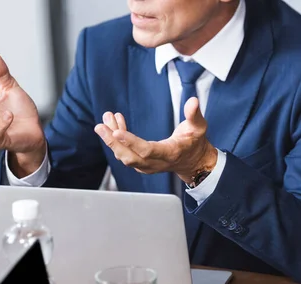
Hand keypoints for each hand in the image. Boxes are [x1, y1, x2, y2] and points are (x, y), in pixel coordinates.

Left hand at [94, 97, 217, 184]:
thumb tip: (193, 101)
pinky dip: (117, 139)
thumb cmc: (194, 142)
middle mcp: (156, 163)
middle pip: (130, 157)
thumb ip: (194, 114)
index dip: (132, 142)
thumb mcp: (199, 127)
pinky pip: (125, 153)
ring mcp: (147, 166)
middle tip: (101, 126)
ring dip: (112, 139)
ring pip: (124, 156)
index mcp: (170, 153)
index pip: (147, 151)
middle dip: (113, 143)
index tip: (117, 132)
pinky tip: (114, 122)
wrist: (192, 161)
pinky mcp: (141, 164)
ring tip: (106, 119)